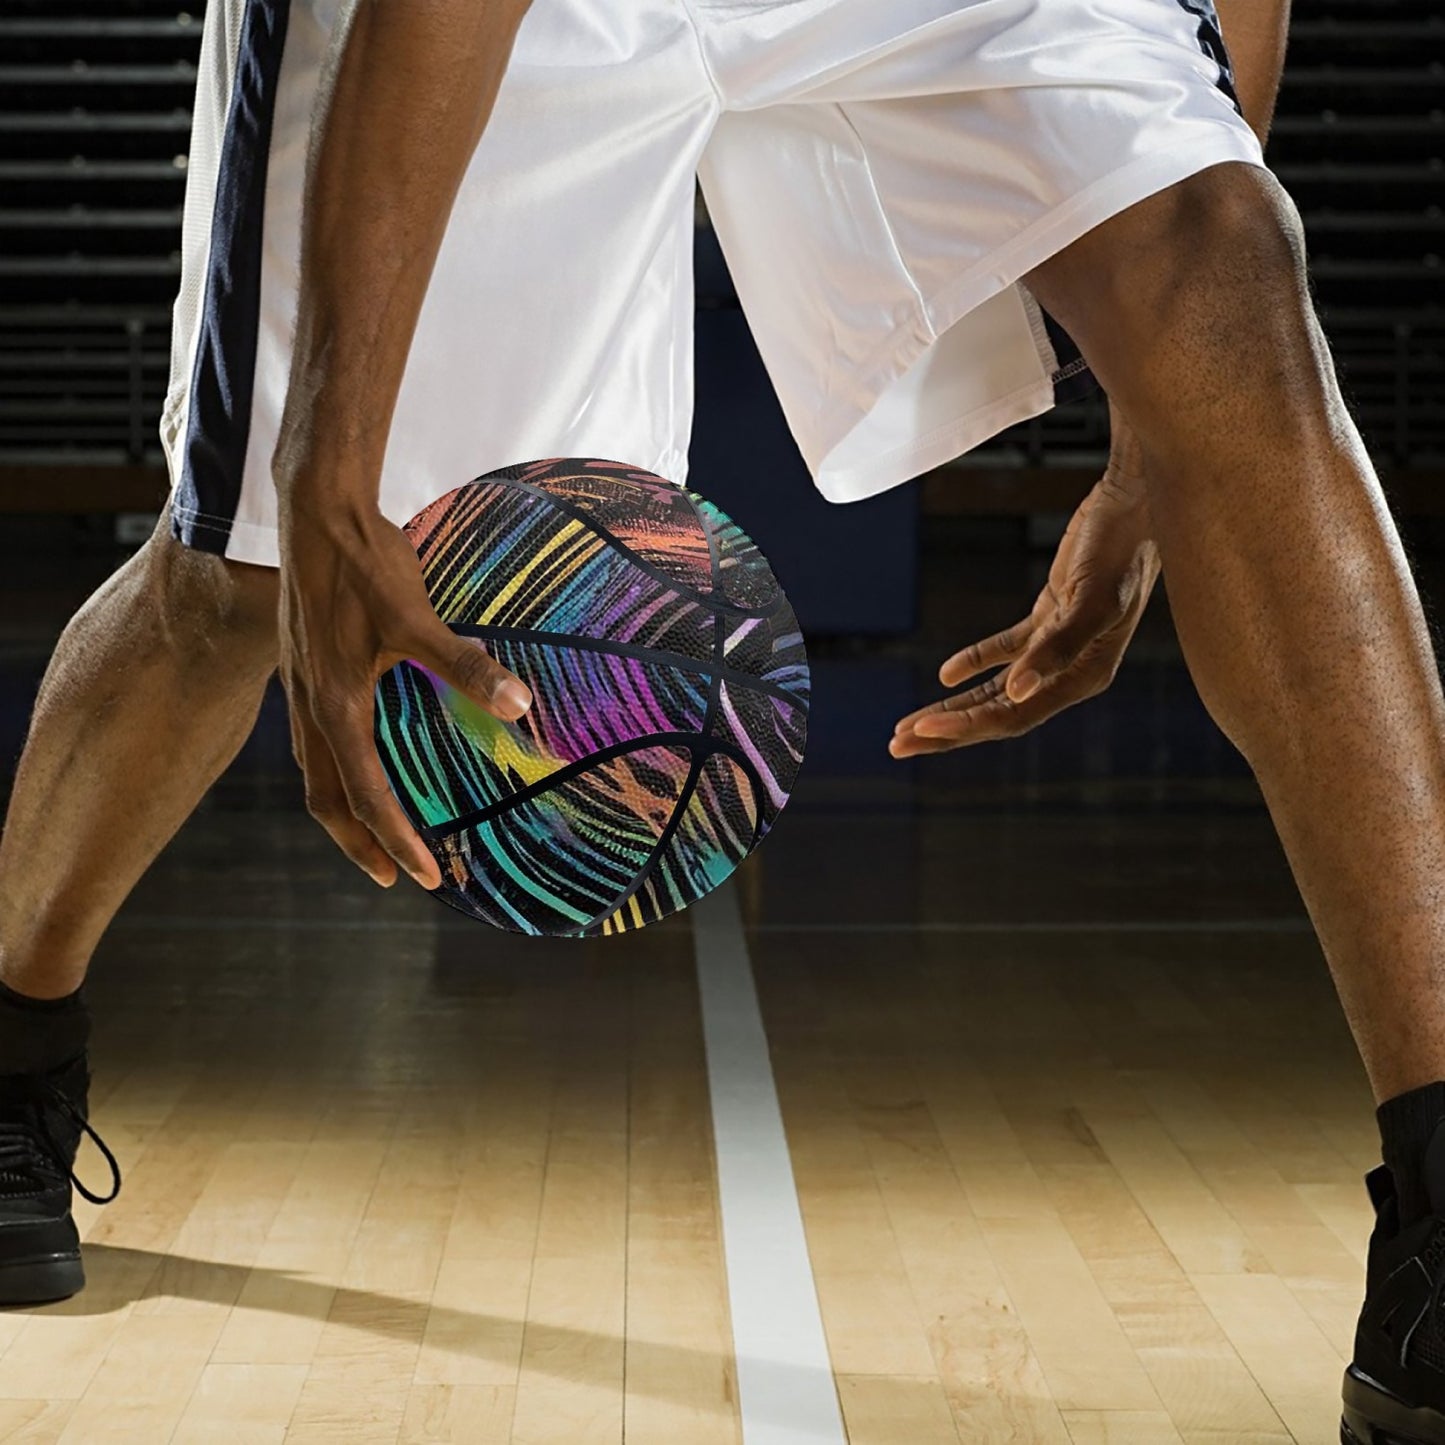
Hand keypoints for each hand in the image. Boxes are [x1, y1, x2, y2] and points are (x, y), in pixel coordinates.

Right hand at [277, 501, 531, 887]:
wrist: (315, 509)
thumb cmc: (365, 563)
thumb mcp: (416, 615)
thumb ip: (463, 663)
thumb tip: (518, 705)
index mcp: (335, 703)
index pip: (365, 794)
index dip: (396, 839)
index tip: (427, 877)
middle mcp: (310, 704)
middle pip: (327, 800)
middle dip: (361, 844)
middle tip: (398, 877)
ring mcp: (301, 687)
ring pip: (316, 772)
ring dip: (345, 811)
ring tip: (377, 835)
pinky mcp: (305, 667)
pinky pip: (314, 741)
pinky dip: (337, 770)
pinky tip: (361, 760)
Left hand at [890, 456, 1158, 756]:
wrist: (1136, 504)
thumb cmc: (1121, 550)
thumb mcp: (1092, 600)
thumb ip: (1057, 649)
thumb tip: (1015, 691)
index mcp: (1084, 676)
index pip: (1013, 715)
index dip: (966, 727)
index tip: (922, 731)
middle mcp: (1071, 671)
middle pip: (998, 713)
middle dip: (948, 730)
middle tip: (897, 745)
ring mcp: (1058, 646)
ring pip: (996, 689)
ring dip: (953, 706)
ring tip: (908, 725)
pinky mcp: (1050, 618)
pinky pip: (1006, 650)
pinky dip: (975, 662)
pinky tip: (946, 674)